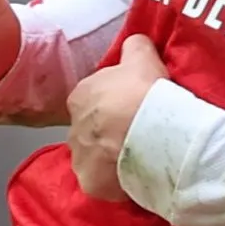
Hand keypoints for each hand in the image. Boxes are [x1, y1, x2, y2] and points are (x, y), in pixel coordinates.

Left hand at [67, 35, 169, 202]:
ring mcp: (79, 157)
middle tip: (137, 129)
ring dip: (111, 155)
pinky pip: (104, 180)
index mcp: (79, 96)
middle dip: (109, 129)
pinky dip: (117, 177)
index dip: (114, 100)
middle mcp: (71, 127)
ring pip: (96, 155)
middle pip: (92, 128)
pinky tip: (135, 172)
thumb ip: (133, 46)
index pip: (93, 98)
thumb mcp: (142, 55)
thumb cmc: (144, 90)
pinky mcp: (91, 182)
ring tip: (138, 153)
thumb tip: (133, 43)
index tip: (132, 104)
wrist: (153, 131)